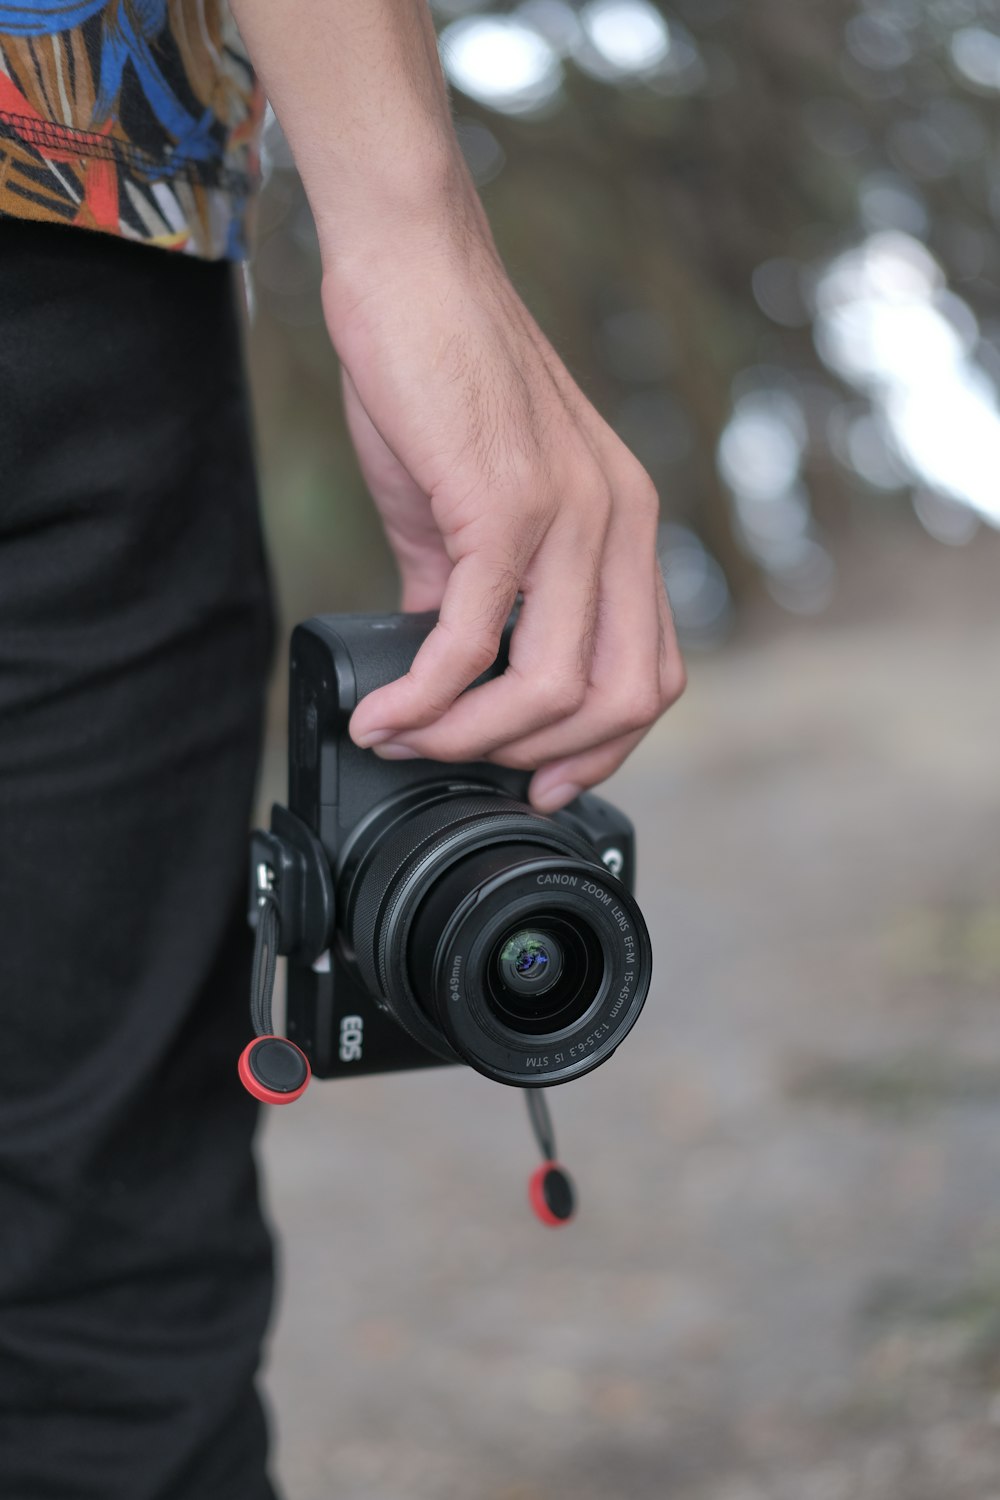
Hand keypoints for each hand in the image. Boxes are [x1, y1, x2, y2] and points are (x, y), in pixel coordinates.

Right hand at [326, 206, 684, 812]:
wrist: (413, 274)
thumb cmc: (443, 381)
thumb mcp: (473, 503)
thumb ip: (469, 591)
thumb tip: (442, 670)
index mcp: (626, 528)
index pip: (654, 671)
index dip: (605, 747)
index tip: (540, 781)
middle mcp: (619, 526)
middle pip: (623, 698)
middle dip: (543, 759)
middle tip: (468, 767)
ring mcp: (570, 516)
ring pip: (551, 687)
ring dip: (470, 737)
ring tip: (404, 737)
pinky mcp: (503, 503)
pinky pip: (469, 639)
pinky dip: (423, 697)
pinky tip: (382, 711)